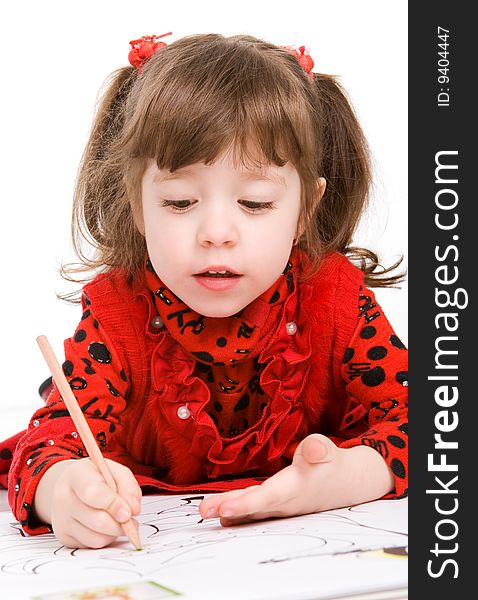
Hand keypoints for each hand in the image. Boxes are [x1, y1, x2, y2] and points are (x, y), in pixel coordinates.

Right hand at [35, 458, 141, 548]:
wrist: (70, 485)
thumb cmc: (96, 477)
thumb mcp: (115, 471)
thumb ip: (128, 486)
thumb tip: (134, 510)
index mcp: (76, 475)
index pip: (93, 493)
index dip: (114, 505)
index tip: (129, 512)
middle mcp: (63, 497)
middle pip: (97, 520)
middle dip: (120, 523)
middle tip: (129, 519)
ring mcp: (61, 519)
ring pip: (96, 538)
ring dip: (114, 532)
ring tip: (118, 520)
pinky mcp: (63, 537)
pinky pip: (92, 545)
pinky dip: (105, 538)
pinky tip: (105, 526)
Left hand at [199, 434, 393, 525]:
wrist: (346, 483)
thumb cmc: (332, 464)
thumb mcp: (328, 451)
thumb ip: (320, 448)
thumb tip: (314, 447)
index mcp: (295, 487)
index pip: (267, 497)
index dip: (245, 504)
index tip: (224, 509)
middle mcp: (284, 502)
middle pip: (253, 506)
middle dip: (228, 509)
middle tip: (203, 511)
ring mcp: (279, 507)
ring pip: (251, 509)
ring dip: (227, 511)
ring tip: (204, 512)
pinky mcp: (276, 505)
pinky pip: (254, 510)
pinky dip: (238, 513)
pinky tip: (222, 516)